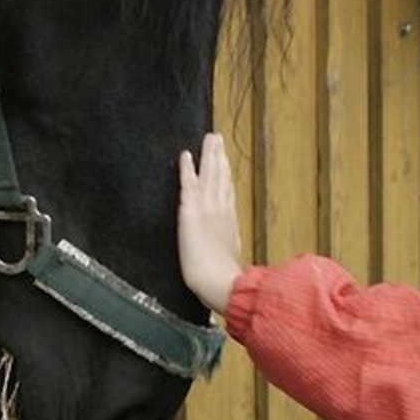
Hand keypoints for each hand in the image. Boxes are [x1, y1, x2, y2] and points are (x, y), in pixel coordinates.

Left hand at [177, 132, 243, 314]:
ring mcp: (207, 208)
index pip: (227, 194)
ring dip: (209, 156)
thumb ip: (231, 254)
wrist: (218, 281)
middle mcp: (220, 210)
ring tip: (209, 138)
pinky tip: (186, 155)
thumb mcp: (232, 262)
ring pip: (209, 175)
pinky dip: (187, 169)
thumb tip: (234, 259)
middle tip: (218, 140)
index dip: (226, 177)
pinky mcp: (191, 210)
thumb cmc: (224, 279)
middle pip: (221, 178)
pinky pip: (188, 184)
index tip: (226, 163)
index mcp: (229, 223)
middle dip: (220, 158)